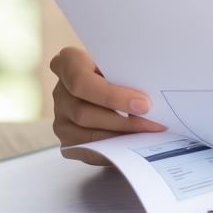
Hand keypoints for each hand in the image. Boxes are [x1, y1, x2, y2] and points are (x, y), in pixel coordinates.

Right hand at [49, 47, 164, 165]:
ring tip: (147, 134)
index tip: (143, 104)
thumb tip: (153, 93)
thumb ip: (126, 73)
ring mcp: (60, 118)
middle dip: (123, 121)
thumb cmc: (118, 69)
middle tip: (152, 124)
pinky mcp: (66, 140)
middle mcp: (60, 91)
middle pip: (84, 112)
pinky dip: (113, 148)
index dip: (112, 96)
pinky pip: (88, 150)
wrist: (108, 83)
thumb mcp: (119, 62)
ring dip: (120, 136)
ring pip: (87, 134)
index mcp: (68, 63)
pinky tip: (134, 143)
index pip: (80, 80)